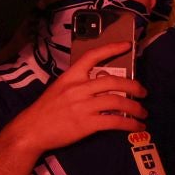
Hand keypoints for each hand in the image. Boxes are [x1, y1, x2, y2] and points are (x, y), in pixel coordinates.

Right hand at [10, 41, 146, 153]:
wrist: (31, 130)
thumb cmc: (46, 110)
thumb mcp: (58, 89)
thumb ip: (78, 85)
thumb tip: (103, 87)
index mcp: (70, 77)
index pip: (92, 57)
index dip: (111, 49)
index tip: (127, 45)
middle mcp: (77, 88)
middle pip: (114, 82)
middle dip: (134, 87)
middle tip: (143, 92)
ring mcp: (82, 106)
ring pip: (118, 102)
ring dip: (136, 108)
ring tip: (143, 113)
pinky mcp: (87, 123)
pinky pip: (115, 121)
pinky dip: (130, 124)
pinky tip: (136, 126)